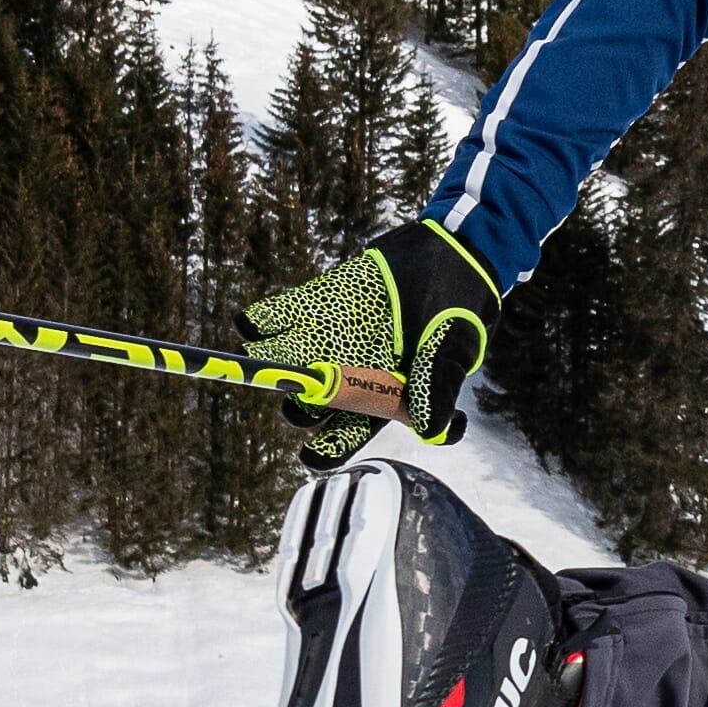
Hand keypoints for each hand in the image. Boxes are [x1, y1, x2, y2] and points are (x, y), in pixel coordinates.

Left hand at [238, 216, 505, 464]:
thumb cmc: (459, 305)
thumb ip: (439, 385)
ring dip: (274, 362)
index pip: (352, 428)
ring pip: (294, 359)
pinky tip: (248, 324)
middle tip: (292, 401)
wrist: (453, 249)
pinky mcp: (323, 301)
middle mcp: (353, 369)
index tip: (309, 456)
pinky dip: (264, 320)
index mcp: (385, 391)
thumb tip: (434, 431)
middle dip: (299, 403)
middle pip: (315, 399)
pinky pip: (286, 313)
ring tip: (258, 361)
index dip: (329, 446)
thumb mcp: (454, 347)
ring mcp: (333, 336)